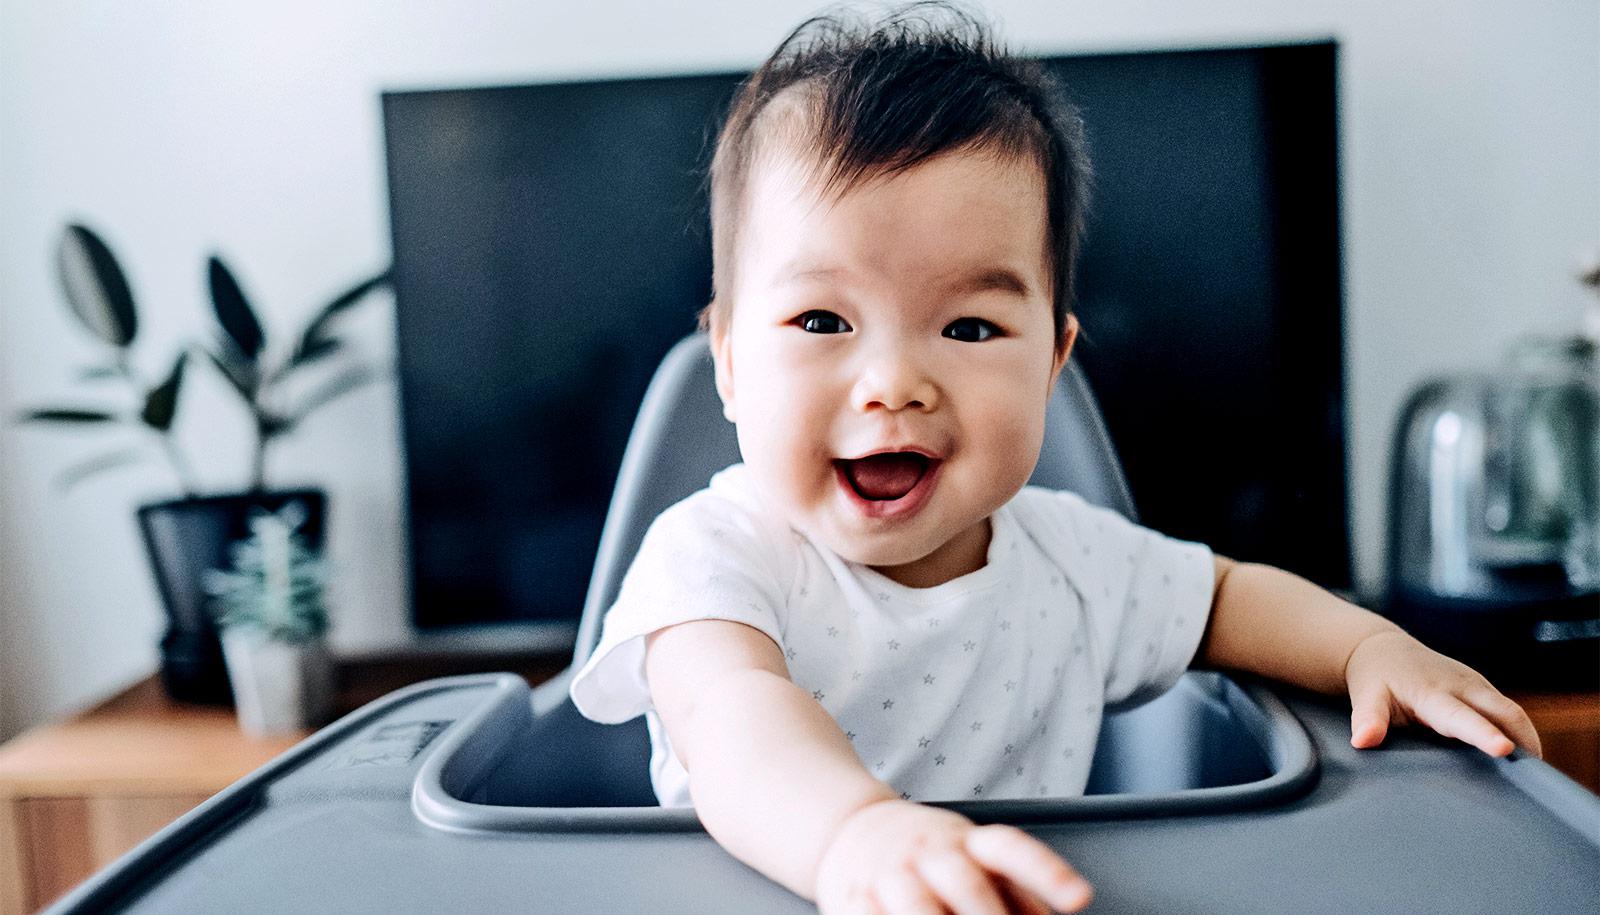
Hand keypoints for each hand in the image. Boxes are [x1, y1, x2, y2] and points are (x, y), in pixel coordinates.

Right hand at [814, 798, 1093, 913]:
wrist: (852, 828)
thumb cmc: (931, 854)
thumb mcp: (976, 857)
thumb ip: (1018, 892)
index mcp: (969, 842)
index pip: (1012, 849)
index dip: (1048, 872)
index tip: (1080, 898)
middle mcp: (932, 851)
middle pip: (967, 885)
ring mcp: (892, 873)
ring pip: (916, 906)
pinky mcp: (855, 895)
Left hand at [1344, 629, 1541, 758]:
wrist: (1384, 650)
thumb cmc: (1375, 677)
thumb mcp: (1365, 696)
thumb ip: (1367, 719)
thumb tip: (1362, 741)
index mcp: (1432, 692)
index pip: (1462, 717)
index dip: (1484, 734)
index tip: (1504, 749)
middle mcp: (1461, 686)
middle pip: (1504, 713)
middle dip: (1523, 740)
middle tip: (1536, 778)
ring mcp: (1476, 686)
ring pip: (1512, 712)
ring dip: (1527, 739)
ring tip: (1536, 776)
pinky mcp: (1483, 690)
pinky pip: (1509, 712)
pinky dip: (1521, 733)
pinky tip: (1525, 759)